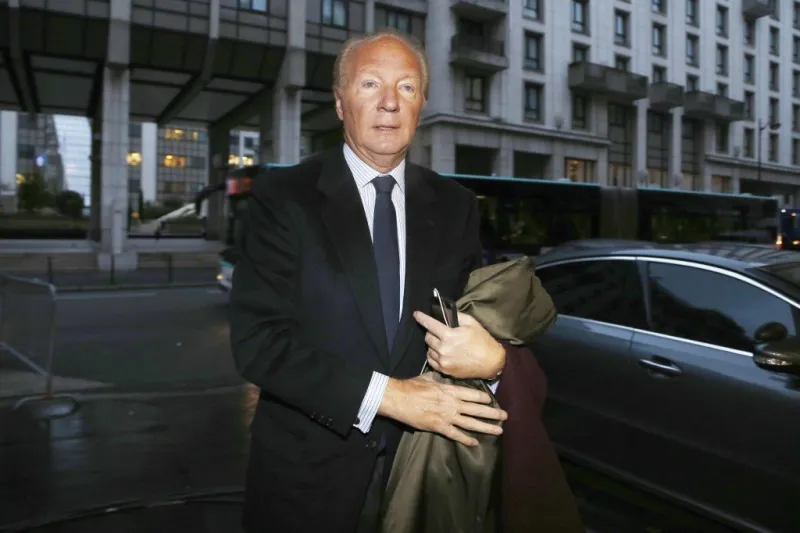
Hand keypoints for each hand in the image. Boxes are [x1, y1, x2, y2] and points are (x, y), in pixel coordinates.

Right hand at [378, 374, 506, 445]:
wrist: (399, 398)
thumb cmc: (412, 386)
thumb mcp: (429, 378)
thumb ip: (440, 379)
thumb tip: (443, 374)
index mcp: (450, 390)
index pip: (473, 394)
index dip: (484, 399)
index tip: (493, 401)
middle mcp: (452, 404)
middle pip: (477, 409)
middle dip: (493, 413)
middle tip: (505, 416)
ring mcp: (447, 416)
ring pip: (471, 423)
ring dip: (486, 427)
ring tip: (498, 431)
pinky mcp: (439, 427)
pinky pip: (456, 435)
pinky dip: (466, 439)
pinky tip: (475, 443)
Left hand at [413, 311, 505, 379]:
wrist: (491, 362)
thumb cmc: (482, 340)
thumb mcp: (472, 323)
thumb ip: (456, 316)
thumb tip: (444, 312)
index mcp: (449, 335)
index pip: (429, 324)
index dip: (421, 318)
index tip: (416, 314)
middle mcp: (443, 349)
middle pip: (427, 337)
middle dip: (431, 333)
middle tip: (439, 332)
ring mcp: (443, 361)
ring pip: (428, 349)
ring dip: (433, 345)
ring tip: (443, 344)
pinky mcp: (445, 370)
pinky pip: (431, 361)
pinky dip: (434, 355)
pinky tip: (442, 353)